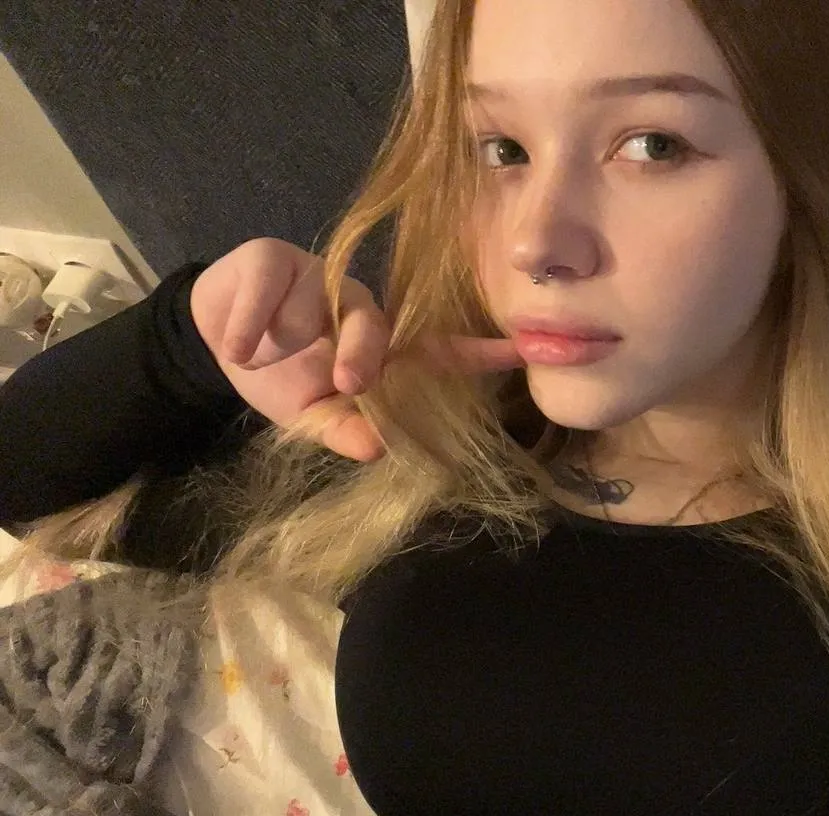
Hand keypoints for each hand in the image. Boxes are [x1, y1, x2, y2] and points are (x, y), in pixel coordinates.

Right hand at [190, 237, 523, 460]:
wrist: (211, 336)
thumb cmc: (278, 378)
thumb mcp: (311, 414)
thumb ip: (344, 430)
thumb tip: (377, 449)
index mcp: (379, 348)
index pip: (436, 352)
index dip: (479, 353)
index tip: (523, 351)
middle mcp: (360, 307)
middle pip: (374, 325)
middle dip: (361, 354)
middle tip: (347, 382)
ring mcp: (320, 278)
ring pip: (310, 314)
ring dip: (276, 348)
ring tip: (258, 356)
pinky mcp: (274, 258)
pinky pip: (267, 294)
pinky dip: (247, 329)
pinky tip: (237, 346)